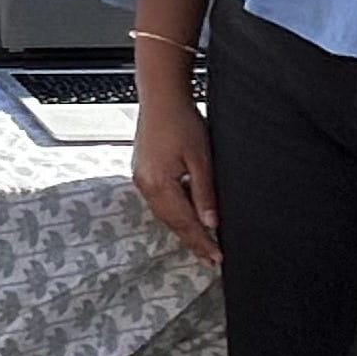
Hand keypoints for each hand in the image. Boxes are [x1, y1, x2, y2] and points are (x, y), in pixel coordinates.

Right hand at [132, 82, 220, 267]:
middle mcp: (145, 185)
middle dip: (192, 240)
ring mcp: (140, 179)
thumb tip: (211, 223)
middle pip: (172, 222)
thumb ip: (205, 193)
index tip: (216, 258)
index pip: (185, 222)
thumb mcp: (201, 158)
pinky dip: (174, 213)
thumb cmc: (182, 121)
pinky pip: (159, 201)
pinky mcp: (142, 172)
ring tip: (201, 242)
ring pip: (164, 214)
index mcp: (159, 184)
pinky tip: (186, 216)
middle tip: (210, 258)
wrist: (160, 97)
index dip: (201, 241)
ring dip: (183, 228)